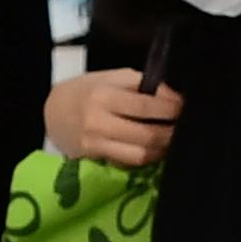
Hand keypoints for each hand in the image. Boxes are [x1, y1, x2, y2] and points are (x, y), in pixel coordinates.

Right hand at [44, 68, 182, 167]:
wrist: (53, 111)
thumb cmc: (88, 90)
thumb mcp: (112, 78)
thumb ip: (143, 86)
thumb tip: (174, 98)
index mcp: (104, 95)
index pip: (145, 105)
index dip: (170, 109)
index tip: (186, 108)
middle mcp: (98, 121)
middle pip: (147, 135)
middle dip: (171, 133)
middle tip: (187, 128)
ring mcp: (95, 144)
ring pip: (141, 154)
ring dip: (163, 150)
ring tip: (174, 140)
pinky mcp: (95, 160)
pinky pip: (129, 162)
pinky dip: (147, 157)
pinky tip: (157, 150)